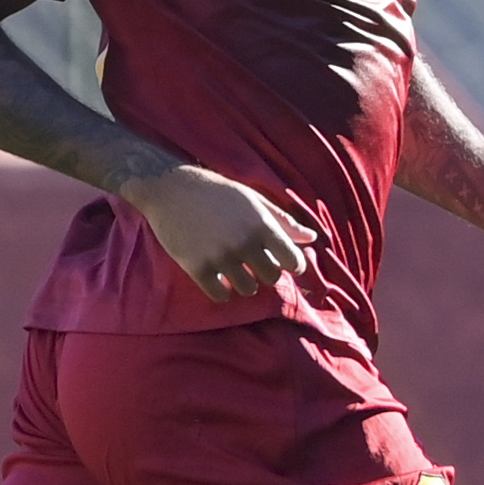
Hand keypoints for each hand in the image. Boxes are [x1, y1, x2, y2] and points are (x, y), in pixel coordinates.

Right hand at [120, 165, 318, 301]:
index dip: (292, 265)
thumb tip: (312, 238)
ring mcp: (220, 257)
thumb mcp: (253, 200)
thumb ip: (283, 222)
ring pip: (248, 290)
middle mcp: (243, 242)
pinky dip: (222, 291)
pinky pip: (220, 295)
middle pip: (271, 278)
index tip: (284, 262)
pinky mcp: (197, 268)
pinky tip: (218, 279)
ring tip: (236, 272)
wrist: (171, 188)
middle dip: (266, 273)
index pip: (292, 260)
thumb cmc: (217, 192)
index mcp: (261, 224)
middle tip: (254, 264)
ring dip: (245, 284)